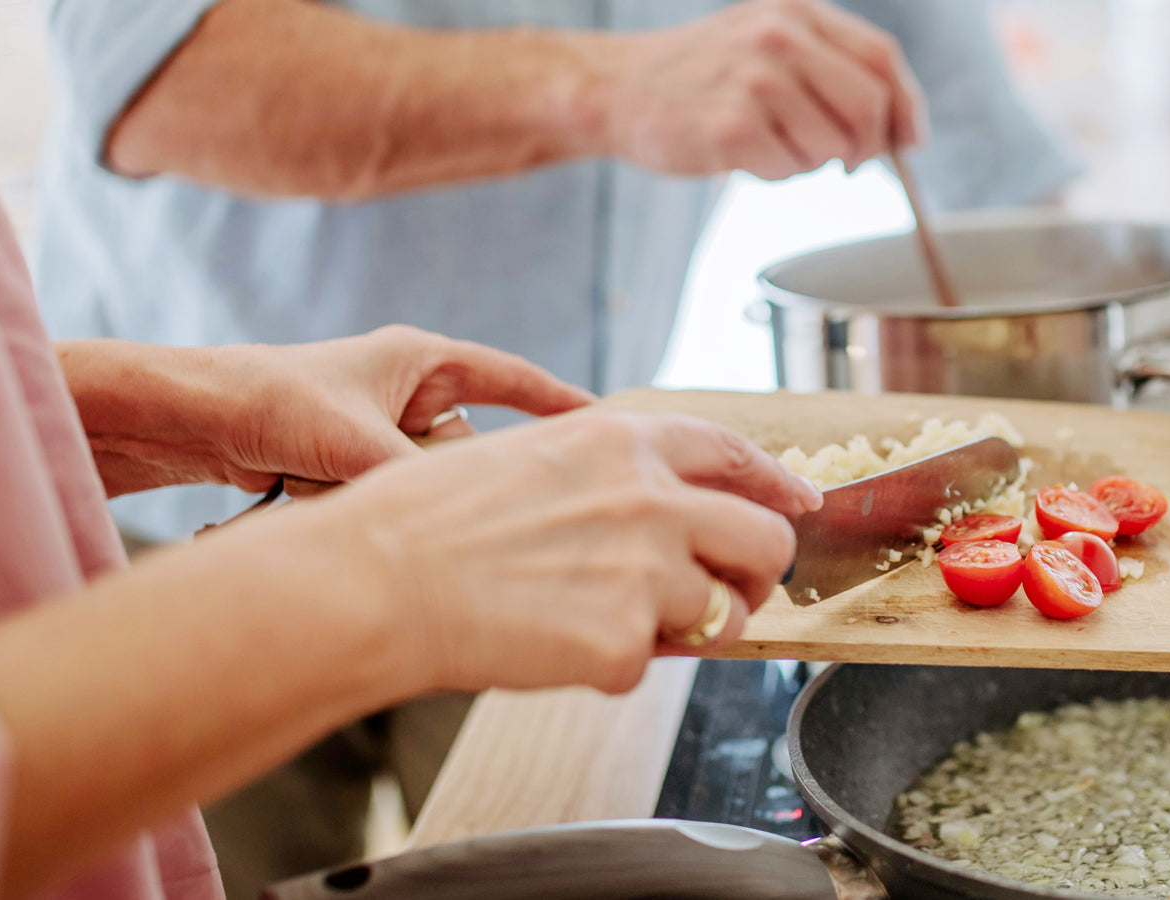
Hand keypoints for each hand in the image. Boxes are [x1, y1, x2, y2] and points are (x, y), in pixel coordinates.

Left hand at [62, 325, 593, 496]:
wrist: (185, 419)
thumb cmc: (268, 400)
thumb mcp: (359, 443)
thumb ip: (423, 480)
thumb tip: (472, 519)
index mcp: (423, 360)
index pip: (515, 381)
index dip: (562, 407)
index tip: (609, 429)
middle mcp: (410, 391)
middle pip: (472, 445)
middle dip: (451, 475)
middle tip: (443, 497)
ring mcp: (383, 429)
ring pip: (430, 478)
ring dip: (398, 495)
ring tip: (345, 486)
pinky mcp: (356, 463)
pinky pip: (393, 494)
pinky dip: (370, 505)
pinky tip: (325, 501)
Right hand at [311, 410, 822, 693]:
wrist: (372, 581)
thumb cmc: (421, 522)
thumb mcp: (526, 458)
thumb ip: (605, 477)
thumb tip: (655, 510)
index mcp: (623, 443)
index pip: (734, 454)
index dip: (774, 484)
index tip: (797, 505)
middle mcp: (650, 498)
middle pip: (765, 540)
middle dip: (756, 575)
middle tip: (726, 595)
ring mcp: (646, 571)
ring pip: (721, 614)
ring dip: (681, 628)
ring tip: (602, 622)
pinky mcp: (625, 642)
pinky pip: (645, 667)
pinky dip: (606, 668)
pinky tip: (548, 645)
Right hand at [593, 0, 928, 179]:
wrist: (621, 88)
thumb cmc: (703, 76)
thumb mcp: (768, 42)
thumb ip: (831, 68)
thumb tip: (898, 128)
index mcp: (797, 11)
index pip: (881, 57)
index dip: (906, 105)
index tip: (911, 139)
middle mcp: (779, 36)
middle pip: (868, 105)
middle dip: (867, 147)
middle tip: (847, 163)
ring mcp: (755, 78)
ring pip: (832, 146)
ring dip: (811, 161)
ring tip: (772, 143)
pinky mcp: (732, 124)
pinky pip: (790, 169)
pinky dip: (777, 174)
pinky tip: (746, 154)